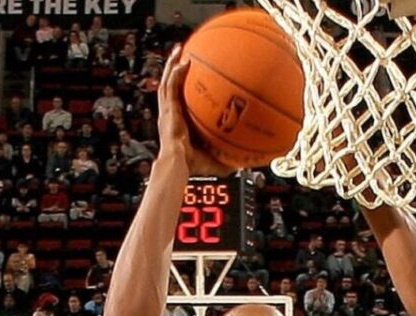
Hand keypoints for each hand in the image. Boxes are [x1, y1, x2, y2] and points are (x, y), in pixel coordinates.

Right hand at [155, 46, 233, 177]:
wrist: (178, 165)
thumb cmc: (192, 166)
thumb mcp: (215, 159)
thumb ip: (229, 158)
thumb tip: (247, 163)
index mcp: (178, 123)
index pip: (178, 101)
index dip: (182, 88)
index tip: (189, 77)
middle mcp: (171, 114)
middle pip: (171, 86)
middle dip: (175, 69)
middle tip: (182, 55)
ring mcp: (168, 110)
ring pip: (167, 81)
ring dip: (172, 64)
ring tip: (178, 50)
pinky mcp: (168, 109)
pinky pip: (171, 86)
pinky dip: (176, 73)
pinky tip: (184, 61)